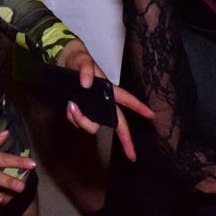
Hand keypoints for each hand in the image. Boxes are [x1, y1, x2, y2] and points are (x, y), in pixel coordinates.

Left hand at [56, 40, 155, 162]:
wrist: (64, 61)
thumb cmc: (78, 59)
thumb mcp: (81, 60)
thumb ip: (86, 69)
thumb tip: (87, 84)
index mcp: (109, 90)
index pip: (127, 99)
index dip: (139, 107)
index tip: (151, 116)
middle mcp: (104, 102)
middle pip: (118, 123)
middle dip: (126, 140)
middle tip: (132, 156)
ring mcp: (94, 108)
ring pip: (94, 125)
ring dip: (82, 120)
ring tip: (72, 106)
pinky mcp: (83, 111)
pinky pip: (80, 122)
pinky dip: (73, 118)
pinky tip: (70, 106)